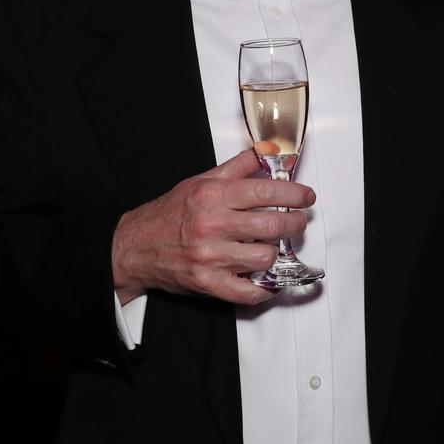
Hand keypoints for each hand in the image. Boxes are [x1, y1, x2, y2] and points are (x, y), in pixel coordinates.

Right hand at [111, 148, 315, 305]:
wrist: (137, 245)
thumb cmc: (171, 212)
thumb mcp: (202, 180)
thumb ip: (239, 166)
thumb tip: (269, 151)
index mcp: (212, 196)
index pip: (265, 192)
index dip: (293, 194)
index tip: (306, 197)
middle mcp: (212, 224)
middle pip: (271, 226)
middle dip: (294, 224)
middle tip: (297, 221)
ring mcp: (210, 256)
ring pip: (264, 257)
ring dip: (275, 252)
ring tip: (271, 245)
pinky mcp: (207, 282)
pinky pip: (247, 292)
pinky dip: (263, 289)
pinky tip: (266, 279)